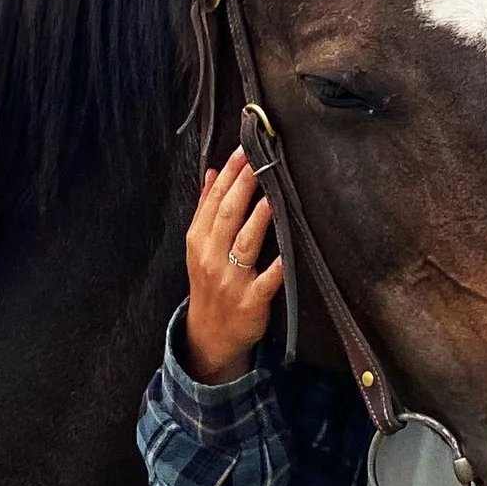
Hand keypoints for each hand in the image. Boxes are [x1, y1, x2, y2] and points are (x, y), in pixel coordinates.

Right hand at [179, 149, 284, 383]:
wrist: (209, 334)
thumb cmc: (208, 283)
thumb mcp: (198, 246)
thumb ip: (206, 208)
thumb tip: (212, 172)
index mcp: (199, 241)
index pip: (213, 201)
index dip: (228, 175)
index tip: (243, 151)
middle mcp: (211, 258)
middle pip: (227, 217)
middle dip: (242, 187)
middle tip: (259, 160)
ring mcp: (230, 280)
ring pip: (244, 244)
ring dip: (258, 219)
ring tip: (272, 195)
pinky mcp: (250, 301)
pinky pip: (265, 282)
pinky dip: (275, 268)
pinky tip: (287, 254)